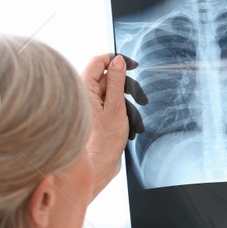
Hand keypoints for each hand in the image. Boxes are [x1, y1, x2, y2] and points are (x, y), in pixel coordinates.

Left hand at [81, 53, 144, 197]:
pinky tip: (130, 129)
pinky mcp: (99, 117)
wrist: (97, 167)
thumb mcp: (115, 108)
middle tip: (141, 100)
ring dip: (128, 105)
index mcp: (86, 88)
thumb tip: (117, 60)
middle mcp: (87, 94)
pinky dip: (125, 114)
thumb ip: (117, 82)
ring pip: (115, 94)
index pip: (99, 61)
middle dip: (128, 88)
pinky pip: (114, 107)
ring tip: (134, 122)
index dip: (117, 60)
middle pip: (111, 78)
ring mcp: (93, 106)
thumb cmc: (103, 142)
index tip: (134, 66)